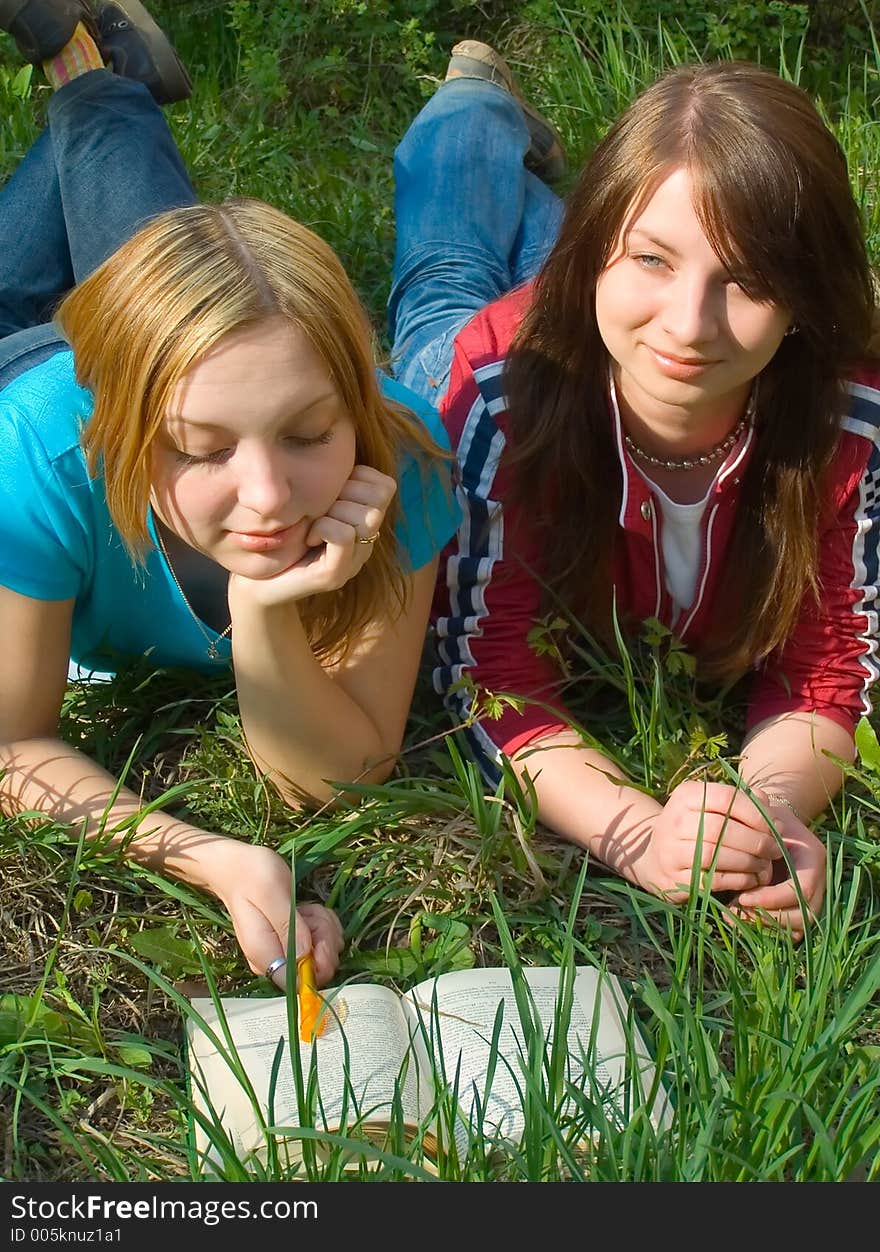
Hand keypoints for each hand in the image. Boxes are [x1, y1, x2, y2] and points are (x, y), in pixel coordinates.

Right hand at [209, 842, 343, 986]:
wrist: (237, 868)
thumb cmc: (251, 876)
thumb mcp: (272, 894)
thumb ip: (288, 927)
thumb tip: (304, 959)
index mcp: (265, 956)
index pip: (299, 984)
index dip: (318, 963)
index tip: (317, 933)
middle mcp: (274, 962)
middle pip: (318, 969)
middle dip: (324, 937)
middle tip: (309, 912)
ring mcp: (285, 953)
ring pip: (324, 953)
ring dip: (323, 926)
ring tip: (303, 907)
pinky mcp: (293, 944)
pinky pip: (321, 941)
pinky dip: (321, 923)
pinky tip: (306, 909)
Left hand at [229, 465, 395, 607]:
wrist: (256, 582)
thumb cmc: (282, 534)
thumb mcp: (310, 501)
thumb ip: (330, 482)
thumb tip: (339, 448)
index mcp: (364, 523)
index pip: (385, 485)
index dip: (358, 478)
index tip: (330, 491)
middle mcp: (366, 544)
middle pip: (379, 499)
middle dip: (345, 494)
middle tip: (320, 508)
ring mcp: (354, 562)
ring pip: (365, 517)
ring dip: (332, 512)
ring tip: (313, 526)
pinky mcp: (335, 576)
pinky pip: (342, 535)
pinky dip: (324, 528)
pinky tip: (309, 536)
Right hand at [633, 780, 780, 901]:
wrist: (655, 858)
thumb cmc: (697, 828)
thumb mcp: (713, 808)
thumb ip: (743, 802)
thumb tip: (770, 811)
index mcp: (686, 795)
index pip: (726, 798)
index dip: (756, 813)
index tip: (776, 827)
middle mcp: (673, 819)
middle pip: (721, 828)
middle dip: (756, 841)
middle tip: (775, 850)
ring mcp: (670, 850)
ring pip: (715, 855)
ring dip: (748, 862)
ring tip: (765, 865)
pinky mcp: (673, 878)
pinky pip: (712, 880)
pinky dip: (738, 880)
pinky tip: (751, 878)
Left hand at [727, 804, 825, 940]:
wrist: (776, 823)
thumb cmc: (766, 820)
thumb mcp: (763, 822)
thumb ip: (758, 836)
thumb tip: (741, 857)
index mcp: (814, 859)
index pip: (802, 889)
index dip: (772, 898)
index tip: (742, 896)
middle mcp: (820, 882)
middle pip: (804, 914)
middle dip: (768, 916)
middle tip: (733, 909)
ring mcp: (813, 898)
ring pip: (798, 927)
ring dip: (765, 925)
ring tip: (732, 914)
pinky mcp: (800, 908)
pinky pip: (791, 931)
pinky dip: (766, 929)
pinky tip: (739, 918)